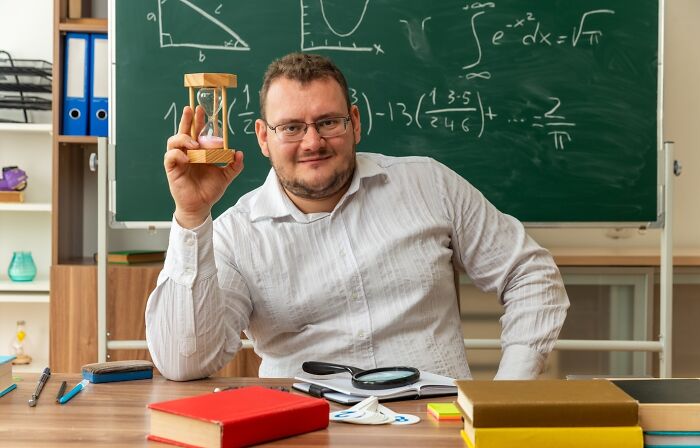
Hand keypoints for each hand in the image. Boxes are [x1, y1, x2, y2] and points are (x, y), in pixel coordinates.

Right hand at [164, 105, 243, 228]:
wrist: (202, 206)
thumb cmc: (209, 190)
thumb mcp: (226, 176)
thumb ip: (234, 165)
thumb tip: (239, 153)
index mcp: (198, 152)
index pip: (197, 132)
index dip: (199, 120)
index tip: (203, 109)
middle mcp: (187, 153)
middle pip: (184, 131)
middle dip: (187, 119)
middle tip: (191, 109)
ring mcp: (178, 160)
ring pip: (174, 141)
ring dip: (184, 138)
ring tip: (195, 144)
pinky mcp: (172, 169)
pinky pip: (170, 156)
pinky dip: (178, 154)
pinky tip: (188, 159)